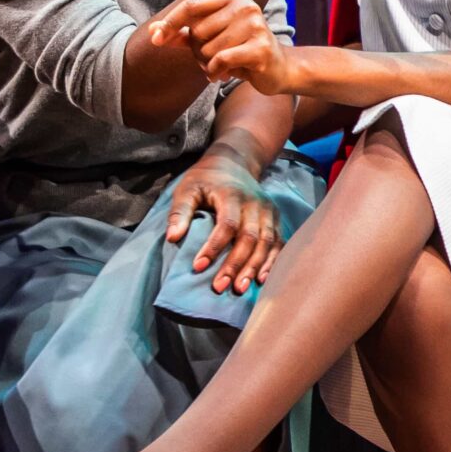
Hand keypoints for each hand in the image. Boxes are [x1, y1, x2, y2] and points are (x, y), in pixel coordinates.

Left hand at [148, 0, 297, 93]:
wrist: (277, 67)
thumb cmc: (240, 50)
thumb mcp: (210, 38)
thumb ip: (182, 33)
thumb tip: (152, 32)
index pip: (192, 5)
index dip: (171, 22)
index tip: (156, 39)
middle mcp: (246, 6)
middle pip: (198, 31)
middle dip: (197, 51)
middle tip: (211, 59)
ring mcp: (255, 25)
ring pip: (208, 49)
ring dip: (207, 64)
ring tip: (221, 66)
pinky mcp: (260, 48)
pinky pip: (220, 60)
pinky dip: (215, 71)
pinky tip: (223, 74)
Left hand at [167, 143, 282, 293]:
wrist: (234, 162)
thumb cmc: (205, 180)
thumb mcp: (187, 189)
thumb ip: (180, 212)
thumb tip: (173, 239)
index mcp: (232, 195)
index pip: (227, 224)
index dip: (214, 247)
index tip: (197, 267)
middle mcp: (255, 204)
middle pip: (249, 238)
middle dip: (234, 265)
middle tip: (219, 287)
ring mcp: (268, 212)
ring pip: (266, 243)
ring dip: (254, 268)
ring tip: (239, 289)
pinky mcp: (275, 219)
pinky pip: (278, 243)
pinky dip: (272, 262)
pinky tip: (262, 279)